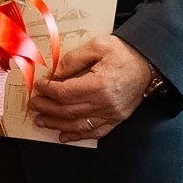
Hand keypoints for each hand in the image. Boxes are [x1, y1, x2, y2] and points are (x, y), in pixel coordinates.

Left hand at [28, 34, 153, 142]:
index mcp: (99, 84)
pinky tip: (64, 136)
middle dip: (47, 108)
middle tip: (33, 105)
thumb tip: (55, 74)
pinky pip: (94, 132)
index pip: (65, 92)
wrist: (149, 64)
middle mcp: (104, 103)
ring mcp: (111, 114)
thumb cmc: (124, 53)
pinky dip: (77, 135)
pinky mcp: (116, 119)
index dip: (48, 91)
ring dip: (56, 124)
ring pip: (78, 124)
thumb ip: (74, 59)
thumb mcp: (98, 46)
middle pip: (68, 110)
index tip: (38, 87)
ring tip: (41, 121)